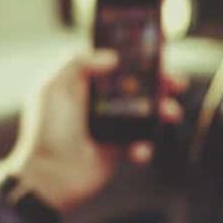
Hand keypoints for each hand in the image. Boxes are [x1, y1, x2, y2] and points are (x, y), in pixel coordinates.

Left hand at [2, 50, 183, 211]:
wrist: (51, 177)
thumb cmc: (46, 132)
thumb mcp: (52, 88)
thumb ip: (77, 63)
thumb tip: (111, 56)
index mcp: (85, 82)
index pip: (116, 60)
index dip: (138, 52)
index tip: (159, 45)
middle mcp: (102, 100)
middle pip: (140, 84)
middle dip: (162, 81)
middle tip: (176, 81)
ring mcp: (114, 124)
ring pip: (149, 112)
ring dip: (165, 110)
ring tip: (171, 113)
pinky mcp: (121, 148)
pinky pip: (143, 142)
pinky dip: (146, 146)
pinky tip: (138, 151)